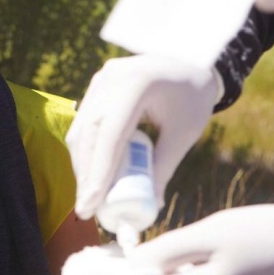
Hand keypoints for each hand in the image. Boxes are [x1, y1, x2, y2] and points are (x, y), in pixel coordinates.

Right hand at [68, 55, 218, 219]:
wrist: (190, 64)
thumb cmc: (192, 99)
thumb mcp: (184, 134)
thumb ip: (163, 167)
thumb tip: (148, 206)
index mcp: (136, 83)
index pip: (110, 134)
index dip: (98, 173)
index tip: (91, 205)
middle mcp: (110, 78)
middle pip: (88, 134)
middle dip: (85, 175)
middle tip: (86, 210)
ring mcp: (100, 80)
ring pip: (80, 131)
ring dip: (82, 166)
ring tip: (88, 199)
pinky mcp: (97, 88)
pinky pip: (84, 124)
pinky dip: (86, 152)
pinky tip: (91, 176)